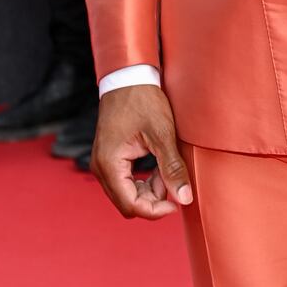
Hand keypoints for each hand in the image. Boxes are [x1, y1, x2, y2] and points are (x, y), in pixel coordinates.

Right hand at [91, 84, 192, 219]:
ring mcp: (104, 163)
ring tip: (168, 171)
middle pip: (127, 202)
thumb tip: (185, 198)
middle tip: (175, 183)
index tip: (177, 203)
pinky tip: (159, 167)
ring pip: (127, 193)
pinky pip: (126, 180)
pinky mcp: (111, 157)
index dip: (155, 210)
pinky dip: (144, 180)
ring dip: (150, 190)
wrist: (129, 76)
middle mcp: (101, 167)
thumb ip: (172, 167)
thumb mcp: (162, 133)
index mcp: (109, 164)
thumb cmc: (143, 99)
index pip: (130, 205)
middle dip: (153, 199)